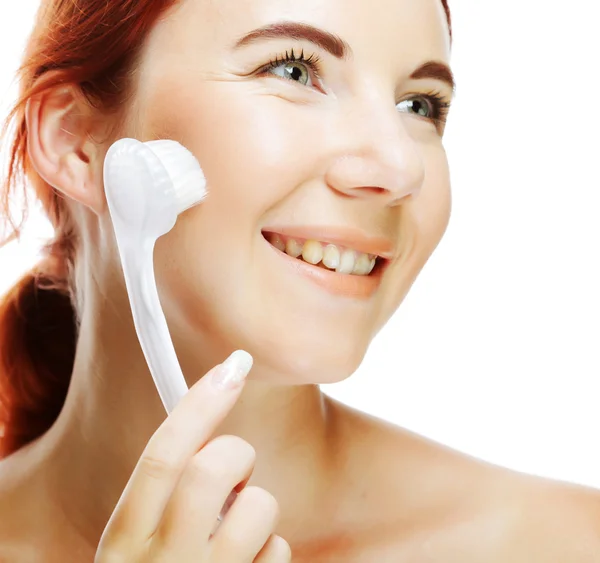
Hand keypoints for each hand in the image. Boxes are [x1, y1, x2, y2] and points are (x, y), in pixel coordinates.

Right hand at [95, 351, 290, 561]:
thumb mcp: (140, 548)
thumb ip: (166, 498)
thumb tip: (214, 435)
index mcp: (126, 542)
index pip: (162, 457)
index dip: (198, 406)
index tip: (232, 367)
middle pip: (213, 470)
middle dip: (235, 454)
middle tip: (233, 471)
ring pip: (259, 506)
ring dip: (257, 508)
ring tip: (236, 532)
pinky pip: (279, 553)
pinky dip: (271, 551)